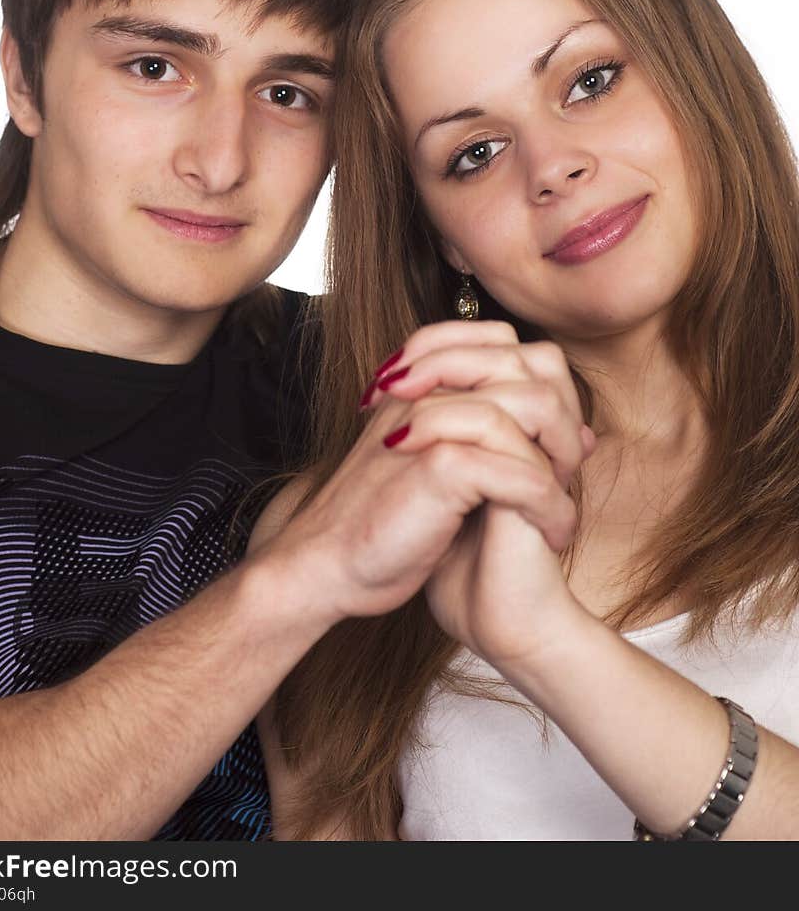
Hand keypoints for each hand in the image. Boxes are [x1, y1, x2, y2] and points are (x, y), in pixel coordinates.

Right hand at [267, 329, 585, 629]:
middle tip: (569, 472)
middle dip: (562, 416)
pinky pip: (521, 472)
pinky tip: (553, 535)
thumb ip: (505, 446)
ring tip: (564, 508)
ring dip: (562, 461)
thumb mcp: (449, 475)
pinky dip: (549, 505)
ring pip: (532, 408)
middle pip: (527, 362)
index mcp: (423, 384)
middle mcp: (427, 390)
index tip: (555, 449)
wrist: (326, 567)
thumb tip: (584, 436)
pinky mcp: (438, 465)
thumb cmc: (383, 525)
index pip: (505, 344)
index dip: (544, 389)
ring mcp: (431, 421)